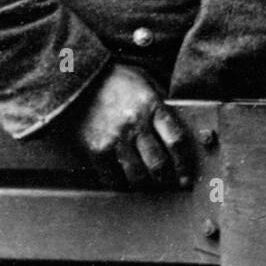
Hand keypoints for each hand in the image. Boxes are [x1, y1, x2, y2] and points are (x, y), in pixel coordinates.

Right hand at [68, 64, 193, 189]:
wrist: (79, 80)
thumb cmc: (115, 80)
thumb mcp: (145, 83)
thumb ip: (160, 105)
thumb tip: (176, 127)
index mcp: (152, 106)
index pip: (176, 140)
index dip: (184, 162)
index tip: (186, 175)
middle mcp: (135, 125)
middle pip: (158, 163)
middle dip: (167, 179)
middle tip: (170, 184)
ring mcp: (115, 139)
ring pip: (136, 174)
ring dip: (145, 185)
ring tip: (148, 185)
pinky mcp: (96, 150)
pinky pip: (112, 177)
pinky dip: (120, 183)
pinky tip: (124, 182)